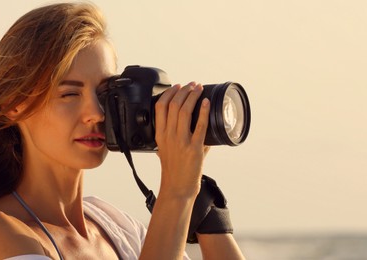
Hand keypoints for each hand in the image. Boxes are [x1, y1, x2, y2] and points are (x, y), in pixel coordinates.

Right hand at [154, 82, 210, 199]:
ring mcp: (181, 141)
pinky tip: (206, 103)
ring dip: (193, 96)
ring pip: (185, 111)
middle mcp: (169, 136)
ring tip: (198, 89)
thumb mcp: (167, 150)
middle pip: (174, 105)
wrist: (177, 187)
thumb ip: (176, 136)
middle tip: (191, 85)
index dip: (169, 93)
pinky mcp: (194, 148)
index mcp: (160, 135)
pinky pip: (199, 126)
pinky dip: (203, 111)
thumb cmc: (174, 170)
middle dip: (184, 91)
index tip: (177, 86)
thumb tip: (191, 124)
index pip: (160, 107)